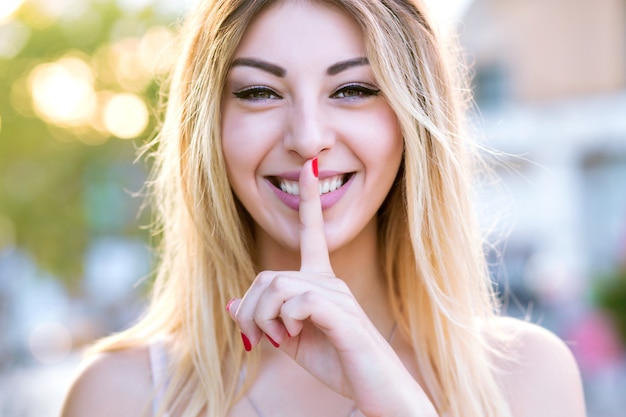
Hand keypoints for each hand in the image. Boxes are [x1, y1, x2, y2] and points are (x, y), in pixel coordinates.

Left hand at [227, 158, 436, 416]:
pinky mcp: (343, 315)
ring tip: (278, 340)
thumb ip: (264, 321)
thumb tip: (232, 304)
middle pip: (268, 276)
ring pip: (277, 287)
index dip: (309, 199)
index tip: (310, 165)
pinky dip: (284, 323)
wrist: (377, 391)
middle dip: (251, 310)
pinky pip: (299, 302)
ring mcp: (338, 295)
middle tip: (257, 340)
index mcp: (321, 282)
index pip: (312, 233)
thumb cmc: (338, 363)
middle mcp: (330, 281)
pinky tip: (292, 338)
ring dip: (264, 319)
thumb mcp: (290, 342)